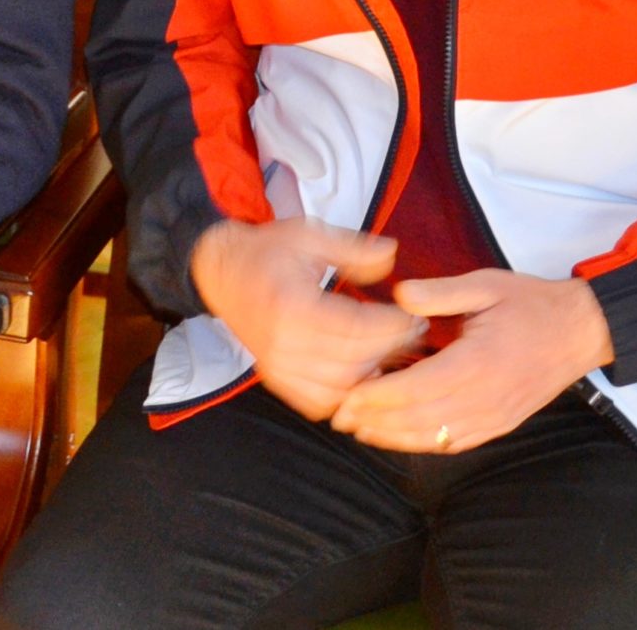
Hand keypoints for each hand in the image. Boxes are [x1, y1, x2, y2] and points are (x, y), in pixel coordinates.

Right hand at [190, 218, 424, 419]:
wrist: (219, 270)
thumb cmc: (266, 250)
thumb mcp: (309, 234)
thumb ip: (353, 247)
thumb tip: (392, 255)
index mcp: (292, 304)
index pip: (356, 326)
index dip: (393, 325)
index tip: (417, 316)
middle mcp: (282, 341)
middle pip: (352, 360)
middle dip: (390, 349)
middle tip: (415, 335)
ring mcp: (276, 364)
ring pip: (339, 387)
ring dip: (371, 375)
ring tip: (392, 354)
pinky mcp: (274, 377)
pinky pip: (317, 402)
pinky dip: (343, 396)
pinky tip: (360, 376)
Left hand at [329, 270, 615, 453]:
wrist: (581, 331)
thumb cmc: (531, 305)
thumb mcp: (486, 284)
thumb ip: (441, 291)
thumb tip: (399, 295)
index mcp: (480, 360)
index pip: (419, 387)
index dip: (378, 396)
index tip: (346, 396)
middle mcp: (488, 396)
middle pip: (422, 419)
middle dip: (376, 422)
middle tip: (339, 418)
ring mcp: (497, 415)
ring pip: (438, 437)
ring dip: (395, 437)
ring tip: (360, 431)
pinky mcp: (502, 424)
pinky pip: (459, 442)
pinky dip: (425, 444)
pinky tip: (400, 438)